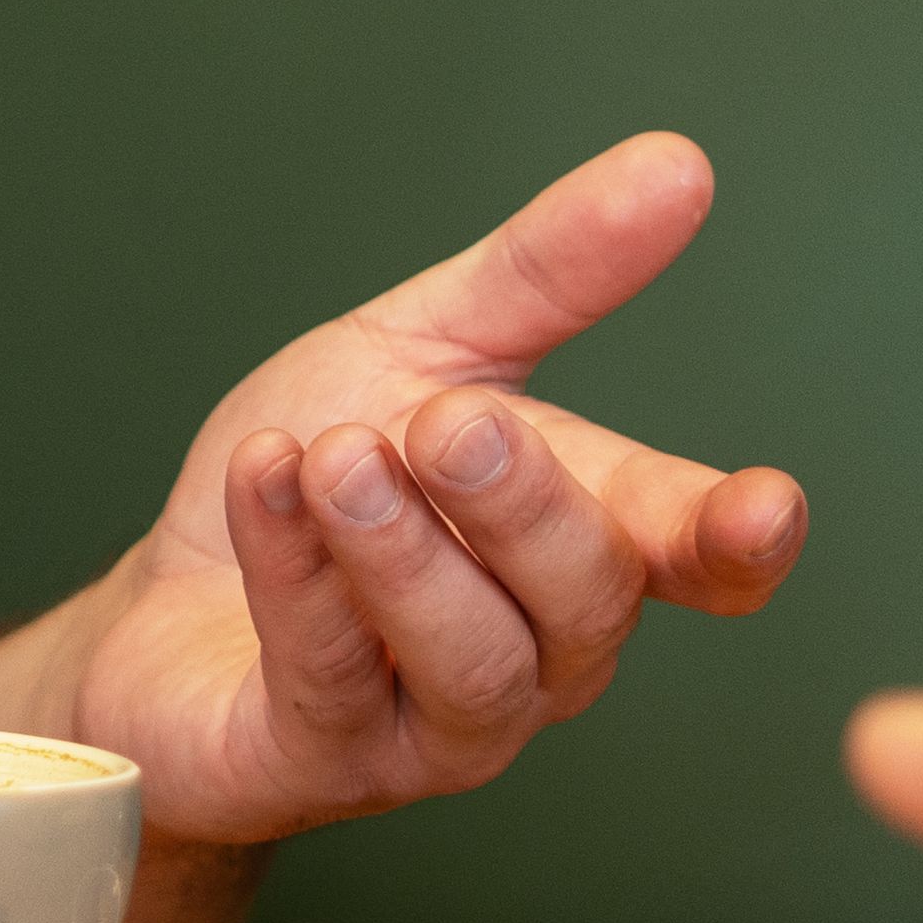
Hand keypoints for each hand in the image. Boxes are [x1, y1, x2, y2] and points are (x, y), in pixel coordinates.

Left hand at [62, 133, 808, 841]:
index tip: (762, 504)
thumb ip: (549, 272)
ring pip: (473, 662)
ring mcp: (437, 723)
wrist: (160, 602)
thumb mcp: (425, 348)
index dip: (735, 539)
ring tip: (341, 457)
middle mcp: (536, 651)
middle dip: (523, 508)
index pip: (696, 557)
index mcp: (585, 547)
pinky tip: (267, 481)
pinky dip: (296, 569)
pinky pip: (331, 674)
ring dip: (403, 553)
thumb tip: (676, 166)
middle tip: (449, 425)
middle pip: (586, 600)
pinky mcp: (323, 756)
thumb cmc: (319, 480)